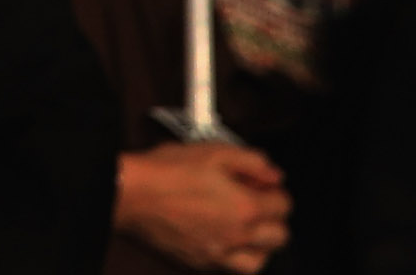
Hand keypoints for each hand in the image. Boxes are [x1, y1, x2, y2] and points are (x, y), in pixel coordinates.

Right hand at [116, 143, 289, 272]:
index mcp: (245, 207)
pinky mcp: (200, 262)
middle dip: (274, 218)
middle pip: (279, 236)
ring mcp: (219, 252)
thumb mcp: (213, 152)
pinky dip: (236, 257)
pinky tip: (226, 241)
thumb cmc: (166, 172)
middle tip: (258, 203)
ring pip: (260, 260)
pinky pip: (231, 268)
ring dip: (260, 244)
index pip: (283, 205)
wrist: (132, 194)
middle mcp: (237, 235)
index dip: (275, 189)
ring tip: (248, 228)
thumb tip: (272, 173)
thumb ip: (251, 161)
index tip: (263, 183)